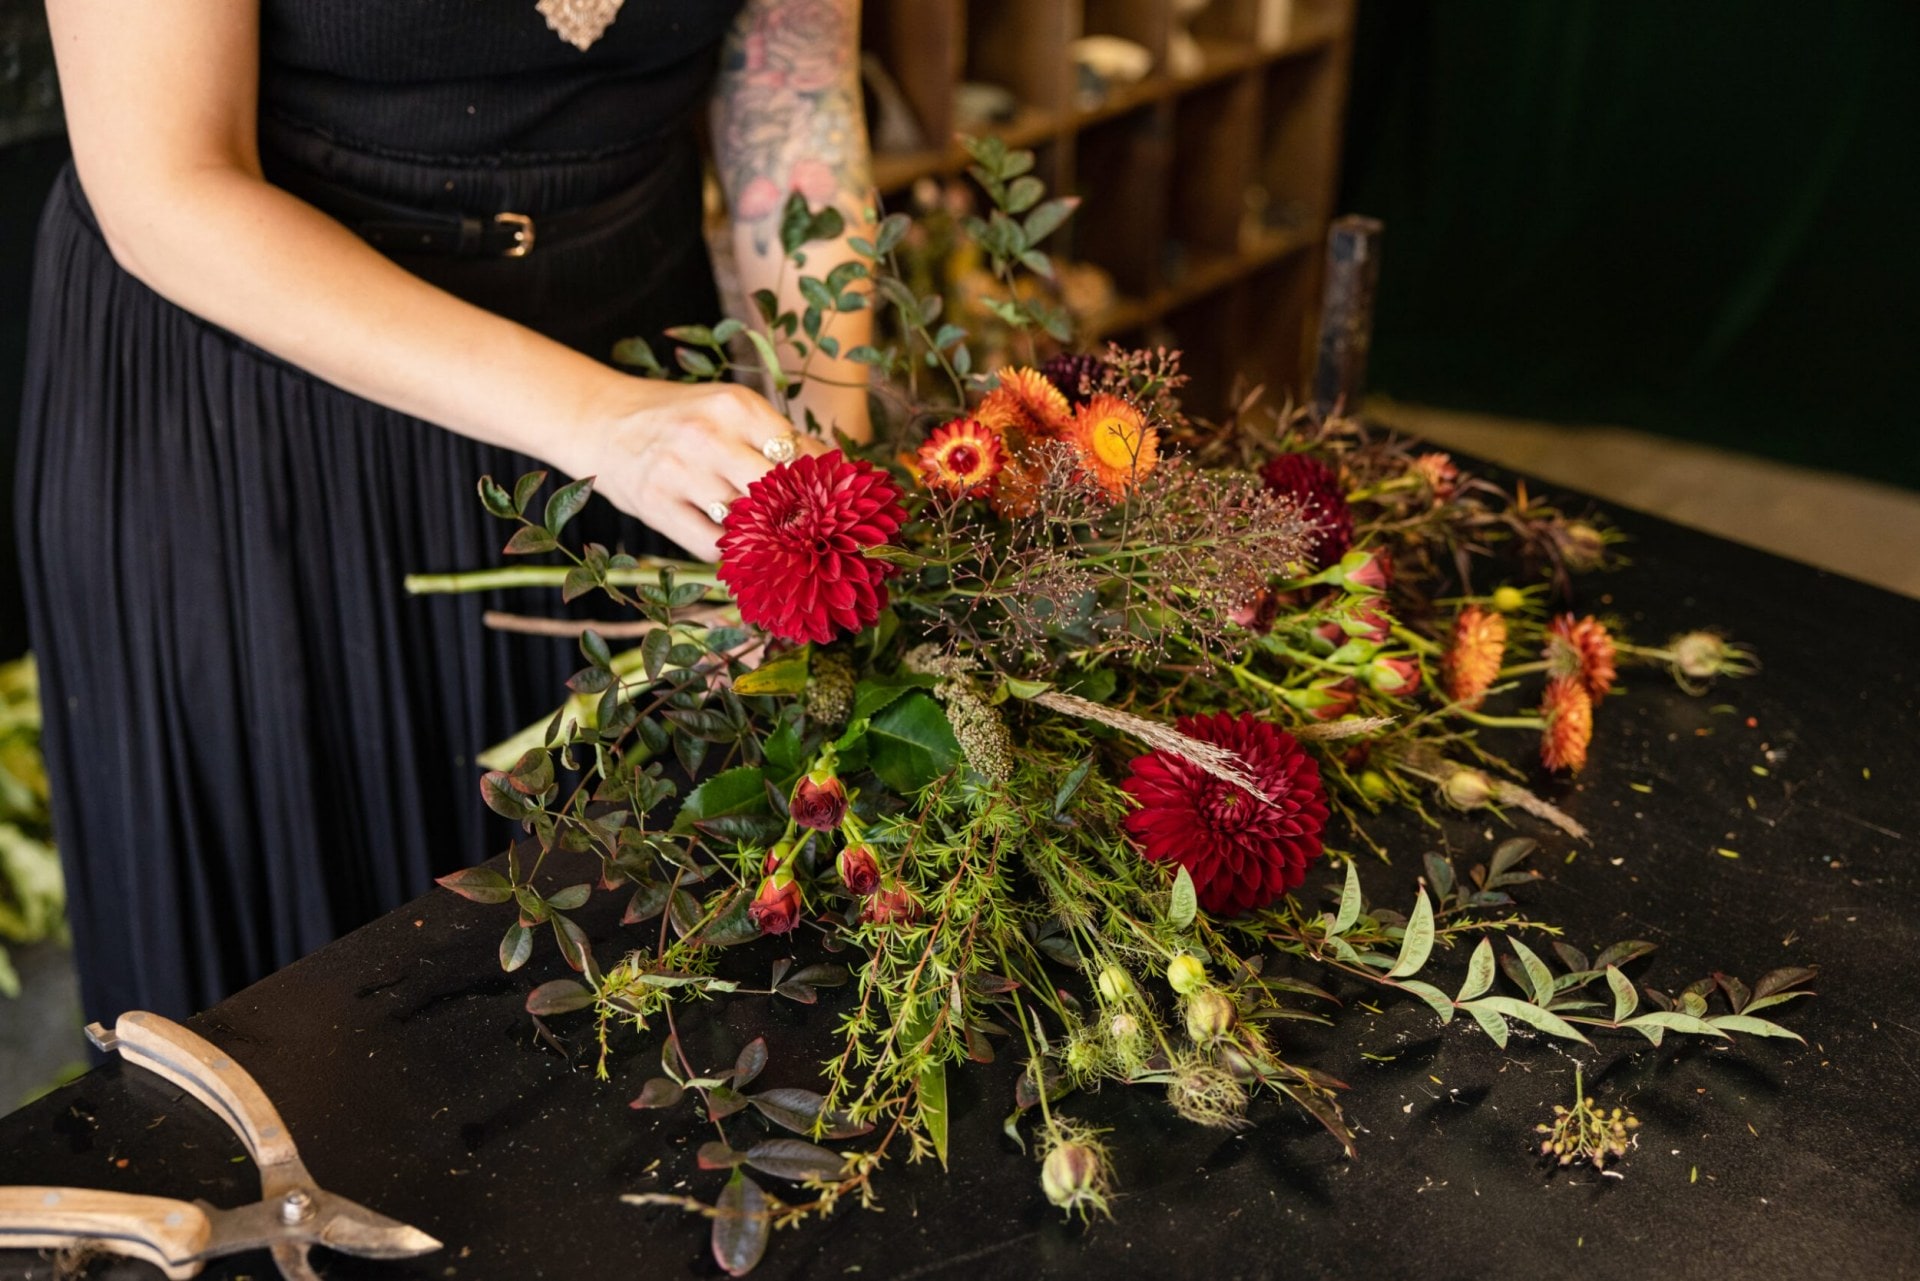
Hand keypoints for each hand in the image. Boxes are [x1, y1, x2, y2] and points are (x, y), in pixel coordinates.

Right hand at [564, 377, 828, 561]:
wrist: (602, 421)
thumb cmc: (680, 418)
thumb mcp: (728, 410)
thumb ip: (777, 437)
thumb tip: (838, 475)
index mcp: (737, 405)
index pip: (799, 454)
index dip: (822, 486)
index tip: (836, 506)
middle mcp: (708, 436)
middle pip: (779, 492)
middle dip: (801, 518)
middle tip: (815, 535)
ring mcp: (679, 473)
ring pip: (748, 523)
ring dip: (768, 540)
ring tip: (781, 546)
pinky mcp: (657, 506)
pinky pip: (713, 546)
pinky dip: (734, 555)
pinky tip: (742, 550)